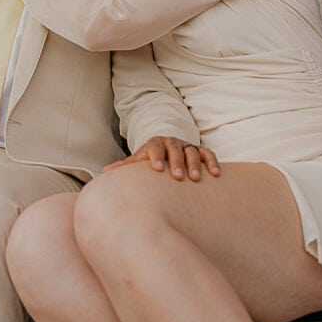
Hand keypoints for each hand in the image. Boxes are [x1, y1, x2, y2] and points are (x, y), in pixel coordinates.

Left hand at [104, 137, 220, 181]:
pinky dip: (212, 162)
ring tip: (195, 179)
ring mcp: (187, 146)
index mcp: (154, 144)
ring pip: (192, 151)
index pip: (154, 146)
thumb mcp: (138, 162)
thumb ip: (125, 167)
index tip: (158, 169)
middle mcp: (172, 142)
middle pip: (175, 149)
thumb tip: (106, 172)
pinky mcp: (200, 151)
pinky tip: (216, 174)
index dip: (156, 156)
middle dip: (177, 162)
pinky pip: (208, 154)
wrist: (166, 152)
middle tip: (178, 176)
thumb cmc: (150, 162)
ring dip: (195, 164)